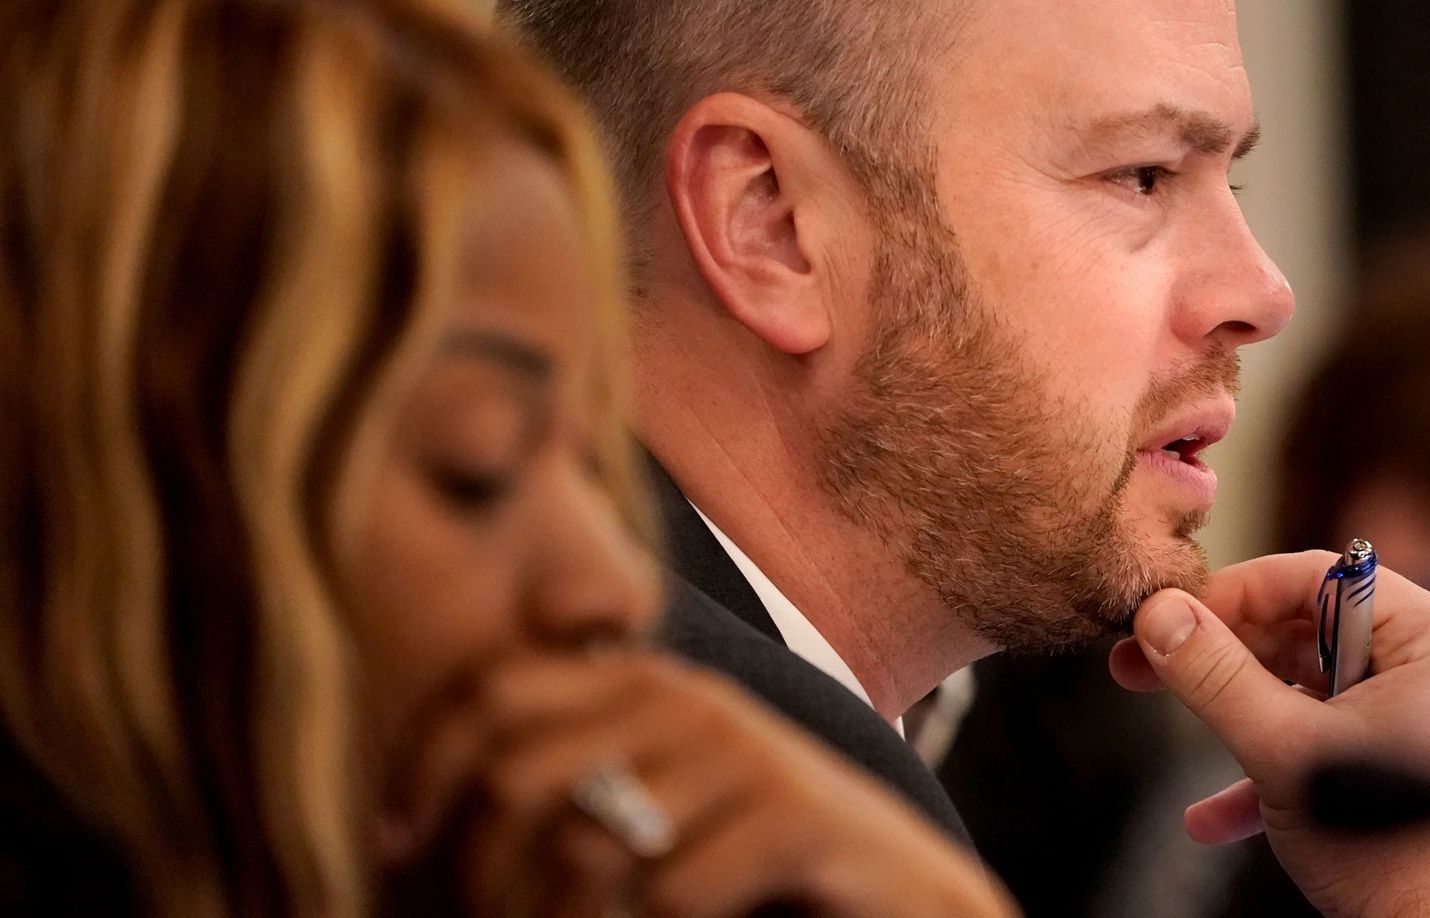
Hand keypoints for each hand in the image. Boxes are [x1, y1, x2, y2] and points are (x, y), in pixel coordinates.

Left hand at [378, 651, 1017, 917]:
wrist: (898, 890)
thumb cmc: (754, 853)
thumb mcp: (660, 791)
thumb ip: (575, 761)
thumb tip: (419, 805)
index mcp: (640, 680)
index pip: (488, 690)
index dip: (417, 767)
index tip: (386, 846)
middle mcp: (686, 698)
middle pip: (515, 775)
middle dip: (476, 877)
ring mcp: (742, 752)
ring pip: (582, 848)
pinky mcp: (789, 814)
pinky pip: (666, 894)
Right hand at [1109, 553, 1429, 916]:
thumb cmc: (1394, 852)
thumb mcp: (1287, 753)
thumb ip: (1217, 677)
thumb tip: (1158, 614)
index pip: (1318, 577)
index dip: (1232, 593)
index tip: (1164, 617)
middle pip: (1305, 630)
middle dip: (1219, 655)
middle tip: (1141, 662)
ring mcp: (1418, 722)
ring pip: (1304, 690)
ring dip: (1234, 714)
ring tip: (1161, 713)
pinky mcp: (1400, 773)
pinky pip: (1323, 747)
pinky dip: (1268, 771)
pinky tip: (1209, 818)